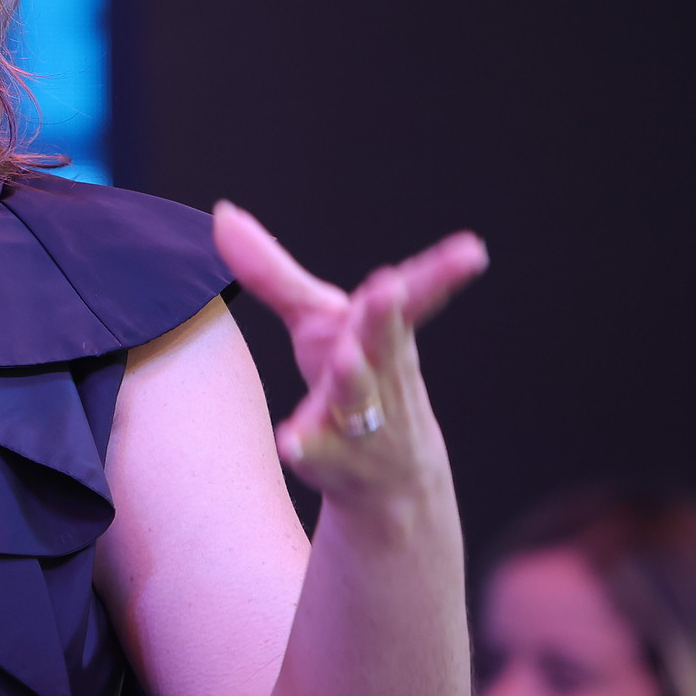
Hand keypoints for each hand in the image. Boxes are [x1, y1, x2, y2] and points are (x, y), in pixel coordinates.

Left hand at [213, 201, 487, 506]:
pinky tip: (290, 441)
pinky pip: (320, 453)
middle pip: (385, 341)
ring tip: (346, 358)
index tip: (473, 250)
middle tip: (389, 285)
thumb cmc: (357, 377)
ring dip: (353, 378)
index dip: (441, 272)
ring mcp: (363, 420)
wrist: (391, 481)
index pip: (414, 298)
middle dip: (386, 315)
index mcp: (384, 334)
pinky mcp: (335, 459)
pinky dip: (307, 447)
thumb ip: (272, 272)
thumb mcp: (319, 323)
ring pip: (358, 397)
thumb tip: (223, 214)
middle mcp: (381, 373)